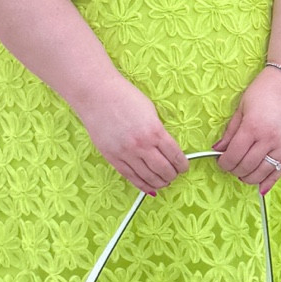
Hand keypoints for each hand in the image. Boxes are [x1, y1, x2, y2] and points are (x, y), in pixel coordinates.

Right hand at [78, 80, 188, 197]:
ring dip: (159, 183)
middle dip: (172, 175)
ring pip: (148, 177)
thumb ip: (158, 131)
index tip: (184, 167)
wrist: (96, 94)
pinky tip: (149, 187)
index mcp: (154, 131)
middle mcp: (142, 145)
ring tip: (164, 182)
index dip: (182, 165)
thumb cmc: (123, 97)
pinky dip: (142, 185)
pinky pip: (131, 177)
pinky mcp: (113, 158)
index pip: (175, 155)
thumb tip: (166, 149)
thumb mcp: (149, 111)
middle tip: (175, 175)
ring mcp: (126, 153)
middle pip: (164, 169)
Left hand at [215, 66, 280, 196]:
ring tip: (242, 173)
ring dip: (248, 177)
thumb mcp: (243, 106)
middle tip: (230, 165)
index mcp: (252, 128)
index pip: (232, 156)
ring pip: (262, 173)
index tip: (220, 160)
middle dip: (234, 169)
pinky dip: (269, 182)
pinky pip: (280, 171)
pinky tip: (260, 188)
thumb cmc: (267, 89)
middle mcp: (268, 140)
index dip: (223, 162)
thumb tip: (218, 148)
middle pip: (246, 167)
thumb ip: (231, 130)